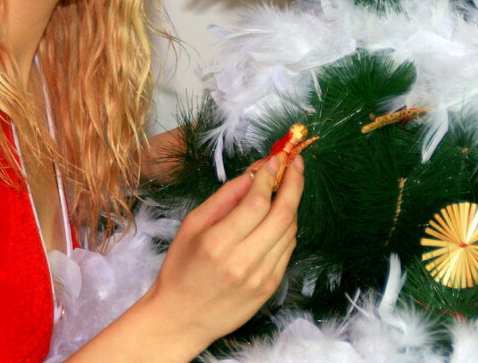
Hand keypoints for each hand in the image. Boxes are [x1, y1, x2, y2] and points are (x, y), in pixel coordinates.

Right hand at [142, 152, 303, 348]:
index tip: (275, 159)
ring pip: (290, 231)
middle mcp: (243, 262)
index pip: (257, 203)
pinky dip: (287, 228)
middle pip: (283, 215)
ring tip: (286, 188)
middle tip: (296, 163)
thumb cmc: (181, 268)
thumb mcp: (192, 225)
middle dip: (294, 184)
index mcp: (218, 243)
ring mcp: (261, 278)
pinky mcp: (270, 288)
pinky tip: (279, 217)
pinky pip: (287, 250)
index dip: (270, 177)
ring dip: (292, 205)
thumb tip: (253, 174)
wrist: (182, 318)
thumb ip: (224, 198)